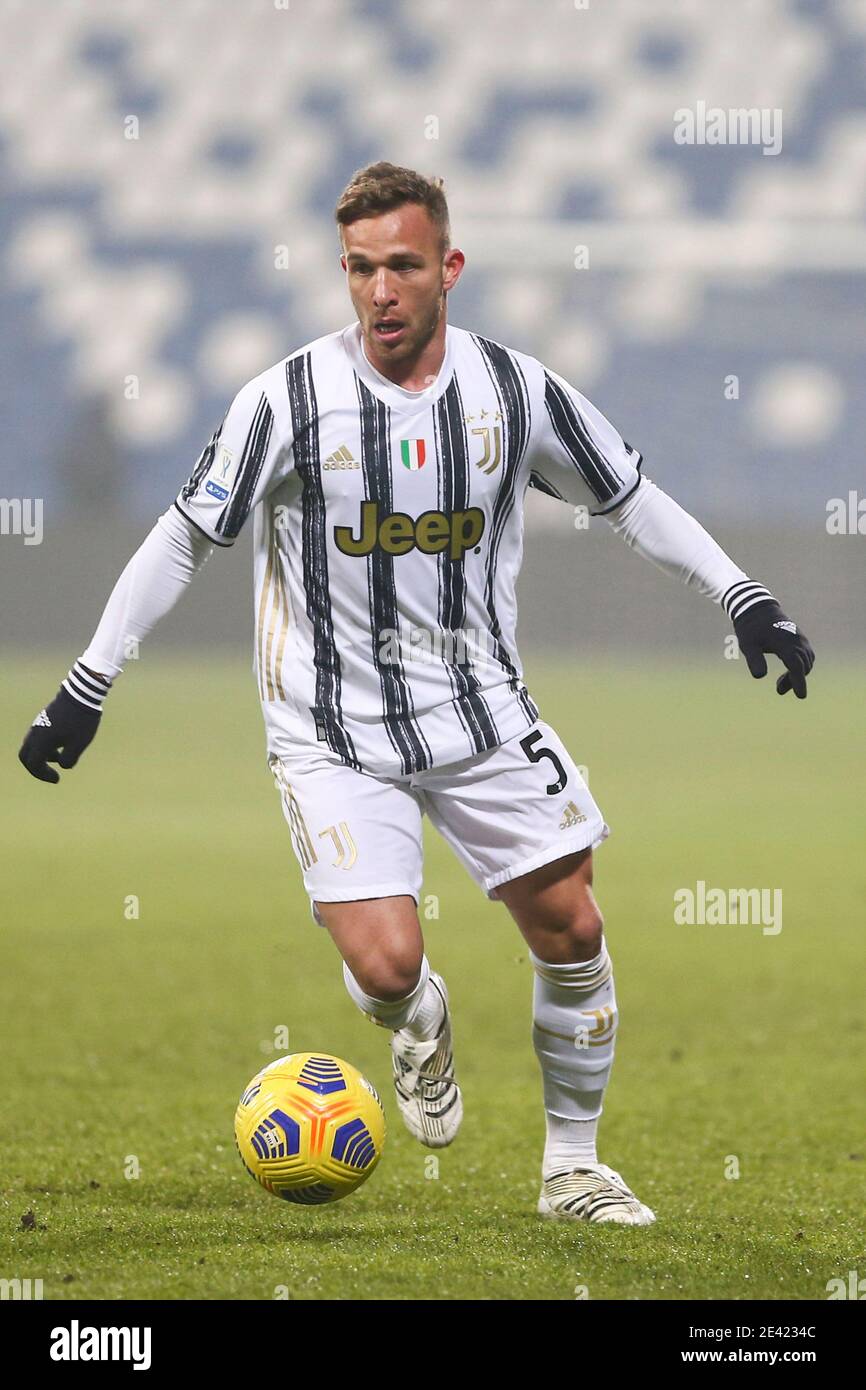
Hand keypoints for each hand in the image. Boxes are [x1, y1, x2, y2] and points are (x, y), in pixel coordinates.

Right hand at [19, 664, 108, 781]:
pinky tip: (61, 745)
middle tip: (50, 774)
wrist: (81, 694)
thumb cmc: (81, 721)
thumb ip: (69, 759)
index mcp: (41, 742)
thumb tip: (62, 764)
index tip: (57, 779)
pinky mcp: (43, 719)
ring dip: (42, 756)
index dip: (43, 775)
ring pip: (31, 746)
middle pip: (25, 756)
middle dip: (36, 768)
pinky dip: (44, 746)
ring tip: (61, 757)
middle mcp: (35, 733)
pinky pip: (37, 737)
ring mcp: (37, 724)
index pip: (34, 764)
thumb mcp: (78, 744)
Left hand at [734, 601, 814, 698]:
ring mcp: (800, 639)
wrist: (757, 608)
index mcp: (785, 644)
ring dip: (798, 674)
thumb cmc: (750, 628)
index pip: (796, 666)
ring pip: (807, 661)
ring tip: (781, 682)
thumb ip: (754, 660)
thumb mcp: (748, 645)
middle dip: (794, 681)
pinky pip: (806, 655)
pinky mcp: (799, 637)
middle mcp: (797, 641)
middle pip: (802, 666)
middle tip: (778, 689)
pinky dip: (801, 665)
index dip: (798, 682)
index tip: (801, 697)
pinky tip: (789, 669)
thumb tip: (759, 676)